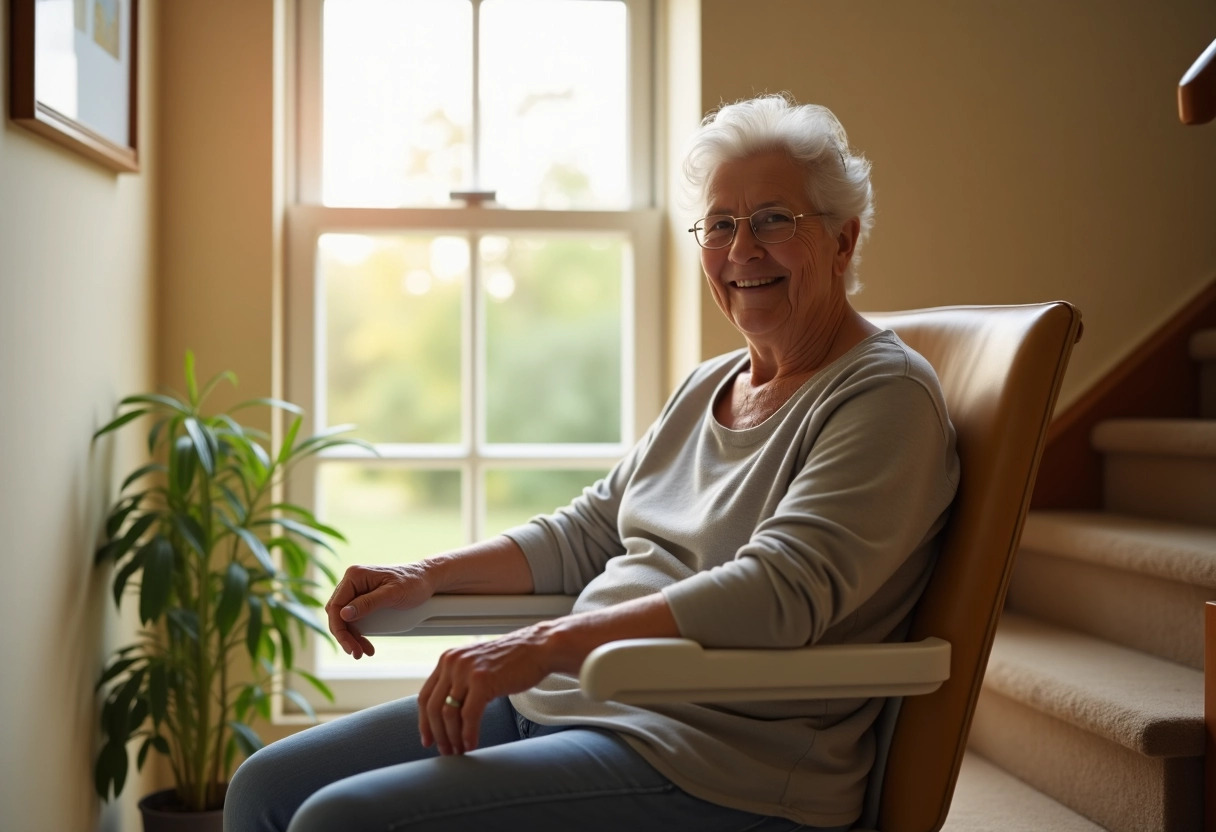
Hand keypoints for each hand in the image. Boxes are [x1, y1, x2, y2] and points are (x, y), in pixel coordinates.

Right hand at [325, 563, 433, 659]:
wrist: (427, 580)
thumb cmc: (413, 582)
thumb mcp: (392, 594)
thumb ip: (368, 603)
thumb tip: (344, 614)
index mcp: (355, 575)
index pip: (336, 605)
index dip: (339, 628)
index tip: (349, 645)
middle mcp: (353, 581)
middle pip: (337, 613)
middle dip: (345, 636)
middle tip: (356, 652)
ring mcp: (357, 590)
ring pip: (344, 618)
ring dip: (351, 636)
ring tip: (362, 651)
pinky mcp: (363, 599)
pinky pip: (354, 618)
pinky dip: (358, 633)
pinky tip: (365, 644)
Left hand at [417, 622, 568, 754]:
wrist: (538, 648)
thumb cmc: (512, 661)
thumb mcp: (477, 666)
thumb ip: (460, 682)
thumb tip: (447, 714)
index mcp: (448, 660)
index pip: (425, 696)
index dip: (423, 723)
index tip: (428, 741)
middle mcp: (452, 663)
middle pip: (433, 708)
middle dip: (438, 734)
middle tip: (445, 752)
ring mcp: (466, 671)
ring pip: (448, 714)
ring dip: (452, 738)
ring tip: (459, 751)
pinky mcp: (482, 681)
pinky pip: (469, 715)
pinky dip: (468, 734)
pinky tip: (471, 745)